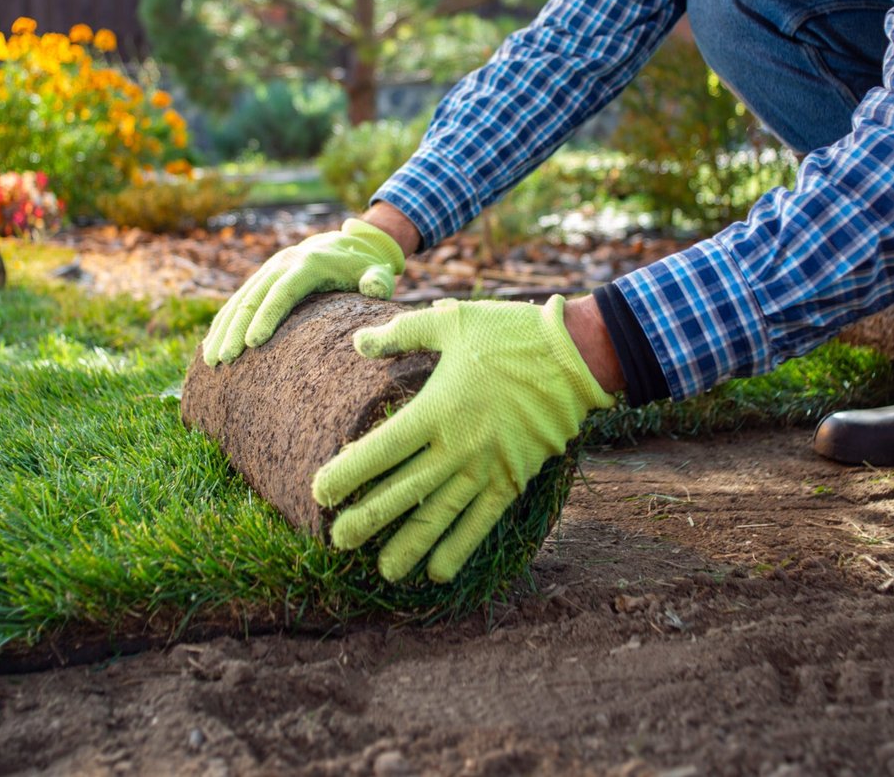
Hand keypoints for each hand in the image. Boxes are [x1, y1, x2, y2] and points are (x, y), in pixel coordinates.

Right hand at [202, 218, 405, 364]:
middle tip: (224, 360)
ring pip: (239, 300)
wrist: (346, 243)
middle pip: (253, 298)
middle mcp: (283, 264)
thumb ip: (378, 280)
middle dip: (236, 330)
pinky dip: (223, 323)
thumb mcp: (376, 271)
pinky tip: (210, 345)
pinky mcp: (262, 279)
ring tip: (211, 360)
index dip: (267, 317)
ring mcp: (269, 270)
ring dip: (223, 330)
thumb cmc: (364, 267)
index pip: (283, 293)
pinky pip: (237, 301)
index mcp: (308, 264)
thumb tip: (375, 287)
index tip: (253, 344)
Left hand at [311, 296, 616, 582]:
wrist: (574, 356)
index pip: (381, 449)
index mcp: (437, 408)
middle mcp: (458, 445)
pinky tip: (438, 572)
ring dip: (410, 544)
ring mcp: (487, 467)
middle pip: (404, 491)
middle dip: (368, 519)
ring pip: (441, 514)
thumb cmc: (508, 333)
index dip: (348, 474)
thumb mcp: (450, 321)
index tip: (319, 493)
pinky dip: (461, 547)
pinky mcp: (513, 478)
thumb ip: (400, 333)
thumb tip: (358, 343)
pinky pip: (482, 520)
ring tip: (384, 572)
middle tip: (338, 542)